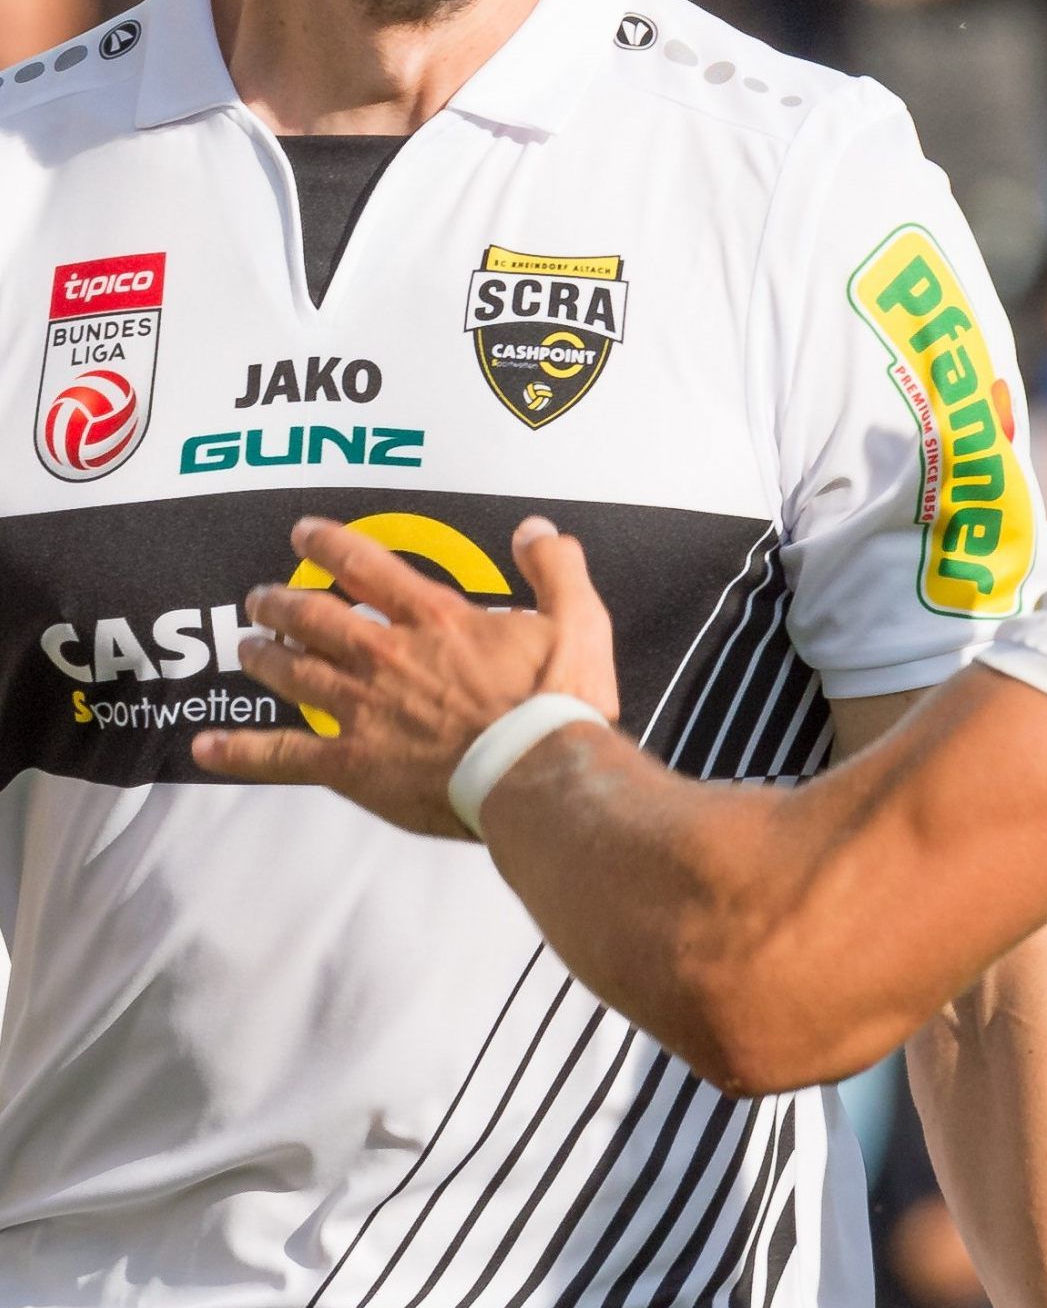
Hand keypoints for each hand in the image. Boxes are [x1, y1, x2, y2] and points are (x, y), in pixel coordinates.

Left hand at [191, 515, 616, 837]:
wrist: (538, 776)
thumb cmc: (559, 704)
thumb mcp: (579, 620)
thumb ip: (556, 569)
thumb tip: (535, 531)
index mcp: (436, 621)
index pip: (368, 568)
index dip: (331, 545)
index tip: (304, 533)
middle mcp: (388, 657)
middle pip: (316, 618)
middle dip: (282, 602)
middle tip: (260, 596)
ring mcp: (363, 711)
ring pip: (294, 675)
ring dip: (264, 656)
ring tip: (246, 647)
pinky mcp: (353, 764)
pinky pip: (284, 757)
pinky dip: (242, 752)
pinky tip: (206, 749)